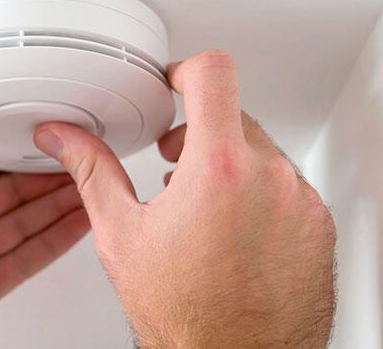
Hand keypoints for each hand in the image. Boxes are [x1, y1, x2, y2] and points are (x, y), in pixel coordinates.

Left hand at [0, 63, 88, 348]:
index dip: (10, 143)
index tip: (40, 126)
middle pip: (7, 189)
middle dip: (44, 171)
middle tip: (81, 153)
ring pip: (22, 221)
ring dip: (57, 202)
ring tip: (91, 183)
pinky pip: (26, 258)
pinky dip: (55, 241)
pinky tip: (77, 225)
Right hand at [34, 50, 335, 346]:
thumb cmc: (183, 313)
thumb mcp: (121, 233)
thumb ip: (92, 171)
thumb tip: (63, 138)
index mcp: (218, 169)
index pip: (213, 74)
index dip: (186, 69)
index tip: (175, 84)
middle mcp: (270, 178)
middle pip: (235, 115)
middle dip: (200, 132)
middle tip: (174, 165)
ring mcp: (301, 203)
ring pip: (262, 154)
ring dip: (231, 167)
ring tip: (202, 208)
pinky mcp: (318, 227)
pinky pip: (288, 188)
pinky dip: (260, 196)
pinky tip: (233, 233)